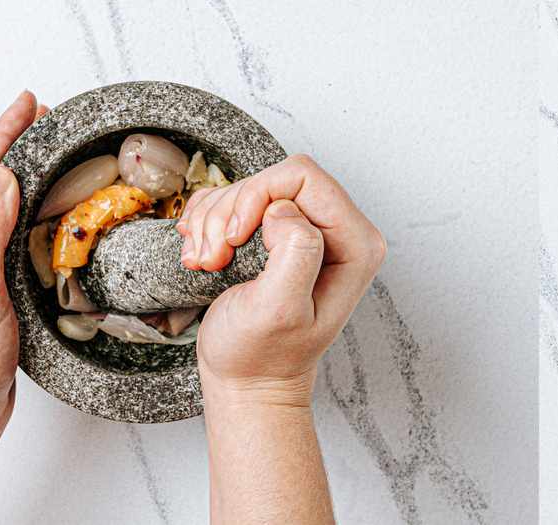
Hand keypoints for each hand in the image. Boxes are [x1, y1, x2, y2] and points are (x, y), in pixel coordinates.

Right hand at [177, 155, 385, 406]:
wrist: (247, 382)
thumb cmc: (262, 356)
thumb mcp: (280, 311)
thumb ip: (295, 253)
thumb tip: (284, 209)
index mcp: (355, 243)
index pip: (304, 176)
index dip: (258, 196)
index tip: (234, 239)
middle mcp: (338, 230)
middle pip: (274, 178)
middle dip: (231, 213)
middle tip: (213, 258)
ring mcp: (307, 228)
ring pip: (250, 187)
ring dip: (214, 220)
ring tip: (206, 262)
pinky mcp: (278, 232)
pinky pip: (236, 199)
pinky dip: (208, 221)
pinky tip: (202, 253)